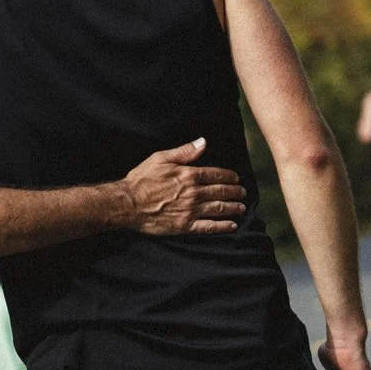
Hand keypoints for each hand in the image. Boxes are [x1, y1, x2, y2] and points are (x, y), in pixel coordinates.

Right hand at [121, 139, 245, 234]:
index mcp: (189, 175)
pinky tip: (232, 226)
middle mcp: (193, 193)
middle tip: (243, 193)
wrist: (128, 203)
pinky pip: (209, 227)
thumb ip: (185, 151)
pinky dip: (223, 226)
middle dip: (235, 192)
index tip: (236, 178)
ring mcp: (190, 211)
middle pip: (221, 192)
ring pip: (219, 208)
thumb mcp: (161, 158)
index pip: (216, 175)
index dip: (229, 176)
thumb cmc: (142, 179)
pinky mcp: (185, 226)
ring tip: (242, 208)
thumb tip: (203, 142)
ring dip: (233, 208)